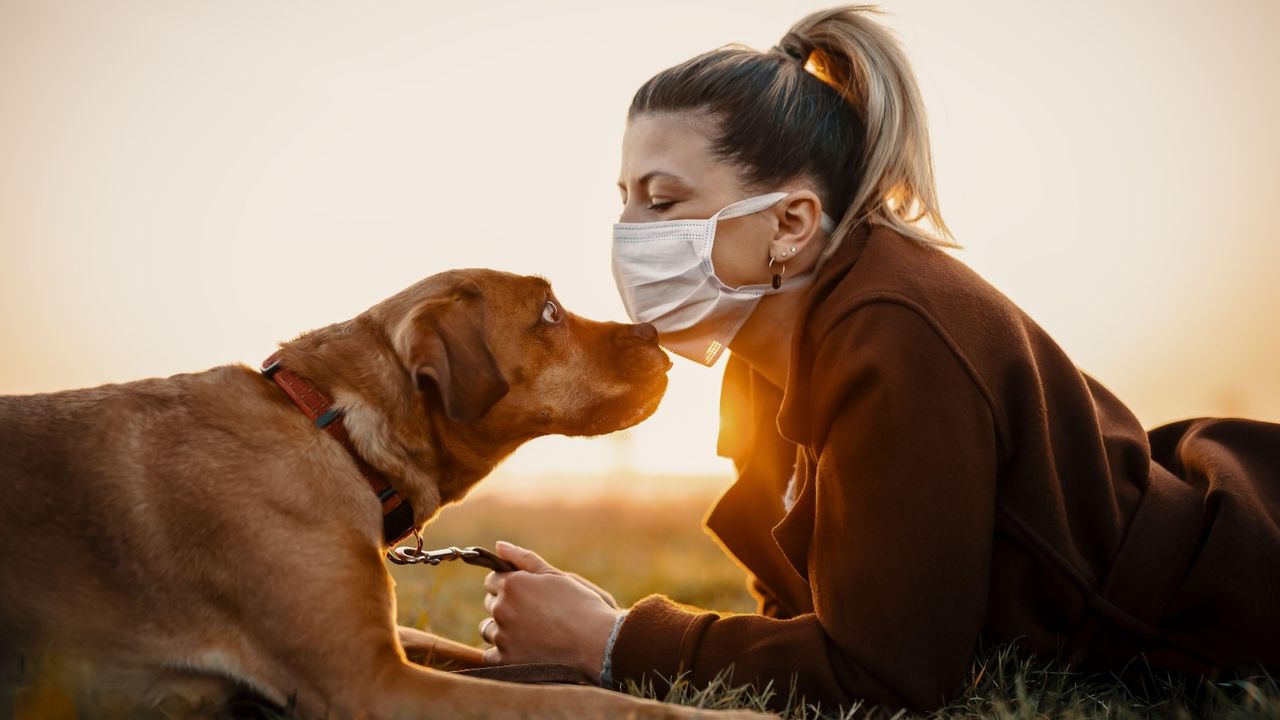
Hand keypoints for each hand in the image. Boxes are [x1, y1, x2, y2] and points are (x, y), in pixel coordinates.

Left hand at [480, 540, 621, 681]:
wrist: (598, 643)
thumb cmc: (580, 605)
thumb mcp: (555, 576)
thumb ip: (524, 559)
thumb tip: (499, 545)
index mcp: (513, 584)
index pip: (492, 580)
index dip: (509, 584)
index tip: (526, 593)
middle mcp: (502, 608)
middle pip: (490, 603)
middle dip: (505, 605)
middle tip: (533, 613)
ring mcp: (503, 636)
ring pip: (488, 629)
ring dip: (501, 629)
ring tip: (529, 632)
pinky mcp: (506, 660)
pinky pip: (491, 655)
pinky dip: (503, 653)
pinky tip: (522, 650)